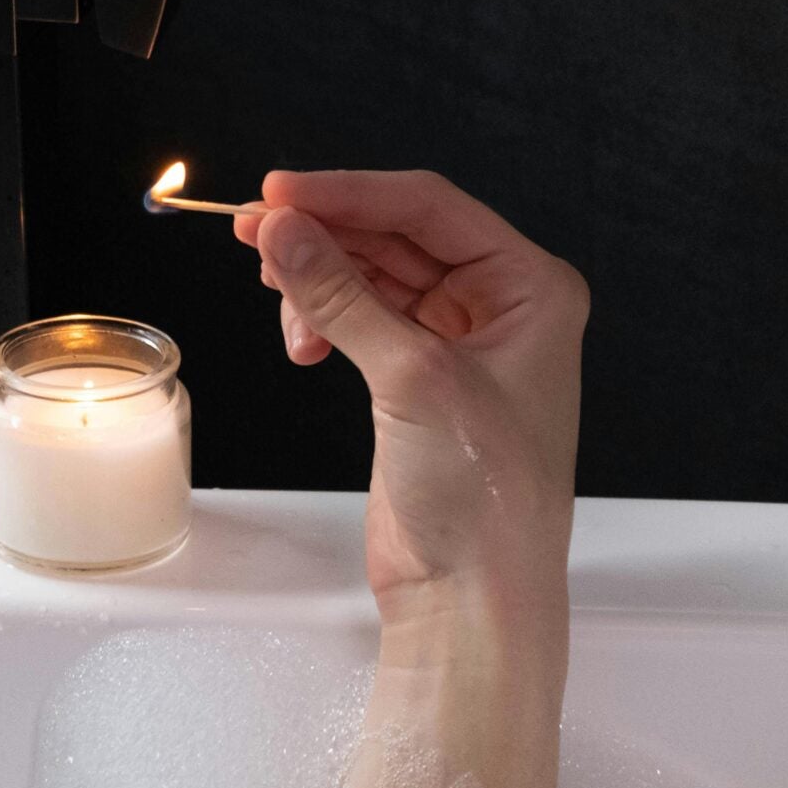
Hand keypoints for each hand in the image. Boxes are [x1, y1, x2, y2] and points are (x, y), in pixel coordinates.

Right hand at [236, 170, 587, 615]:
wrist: (473, 596)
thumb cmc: (486, 500)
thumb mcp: (413, 378)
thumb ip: (343, 295)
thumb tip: (286, 231)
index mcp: (532, 288)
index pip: (430, 209)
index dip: (350, 193)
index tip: (283, 190)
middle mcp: (501, 307)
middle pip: (398, 236)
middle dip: (326, 232)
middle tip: (256, 230)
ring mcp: (458, 342)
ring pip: (373, 275)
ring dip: (318, 275)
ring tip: (270, 281)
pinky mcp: (417, 378)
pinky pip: (362, 317)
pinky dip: (324, 315)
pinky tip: (301, 333)